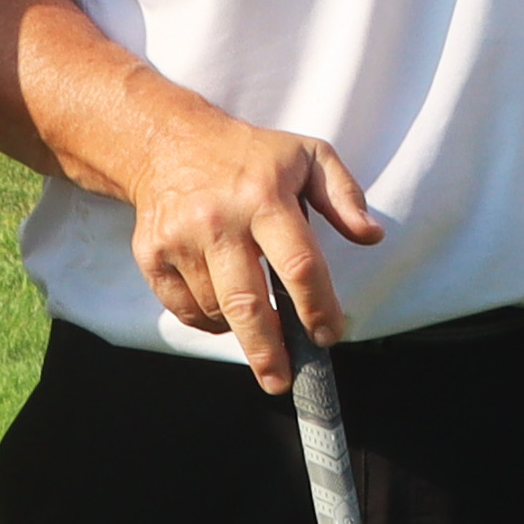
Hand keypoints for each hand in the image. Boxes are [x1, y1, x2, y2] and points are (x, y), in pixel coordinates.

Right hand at [120, 107, 384, 388]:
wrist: (169, 142)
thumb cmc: (250, 155)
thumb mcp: (306, 155)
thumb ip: (343, 195)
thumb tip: (371, 235)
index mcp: (264, 197)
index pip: (298, 265)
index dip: (318, 308)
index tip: (330, 334)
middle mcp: (218, 221)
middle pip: (248, 304)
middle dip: (269, 351)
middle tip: (284, 381)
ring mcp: (180, 240)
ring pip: (217, 311)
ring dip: (242, 330)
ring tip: (260, 327)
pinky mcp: (152, 255)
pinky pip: (185, 309)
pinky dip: (208, 321)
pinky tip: (224, 310)